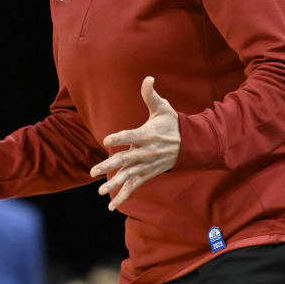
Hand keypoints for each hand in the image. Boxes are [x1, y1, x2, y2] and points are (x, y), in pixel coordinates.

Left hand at [89, 76, 180, 210]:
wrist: (191, 144)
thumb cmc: (173, 123)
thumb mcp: (164, 107)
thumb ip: (151, 95)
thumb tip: (148, 78)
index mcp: (148, 135)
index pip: (131, 135)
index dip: (120, 137)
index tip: (106, 139)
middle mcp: (147, 152)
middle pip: (126, 159)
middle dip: (109, 165)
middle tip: (93, 171)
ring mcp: (147, 165)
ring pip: (129, 176)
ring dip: (115, 183)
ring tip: (101, 191)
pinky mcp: (148, 174)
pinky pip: (135, 186)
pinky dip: (124, 195)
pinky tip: (111, 205)